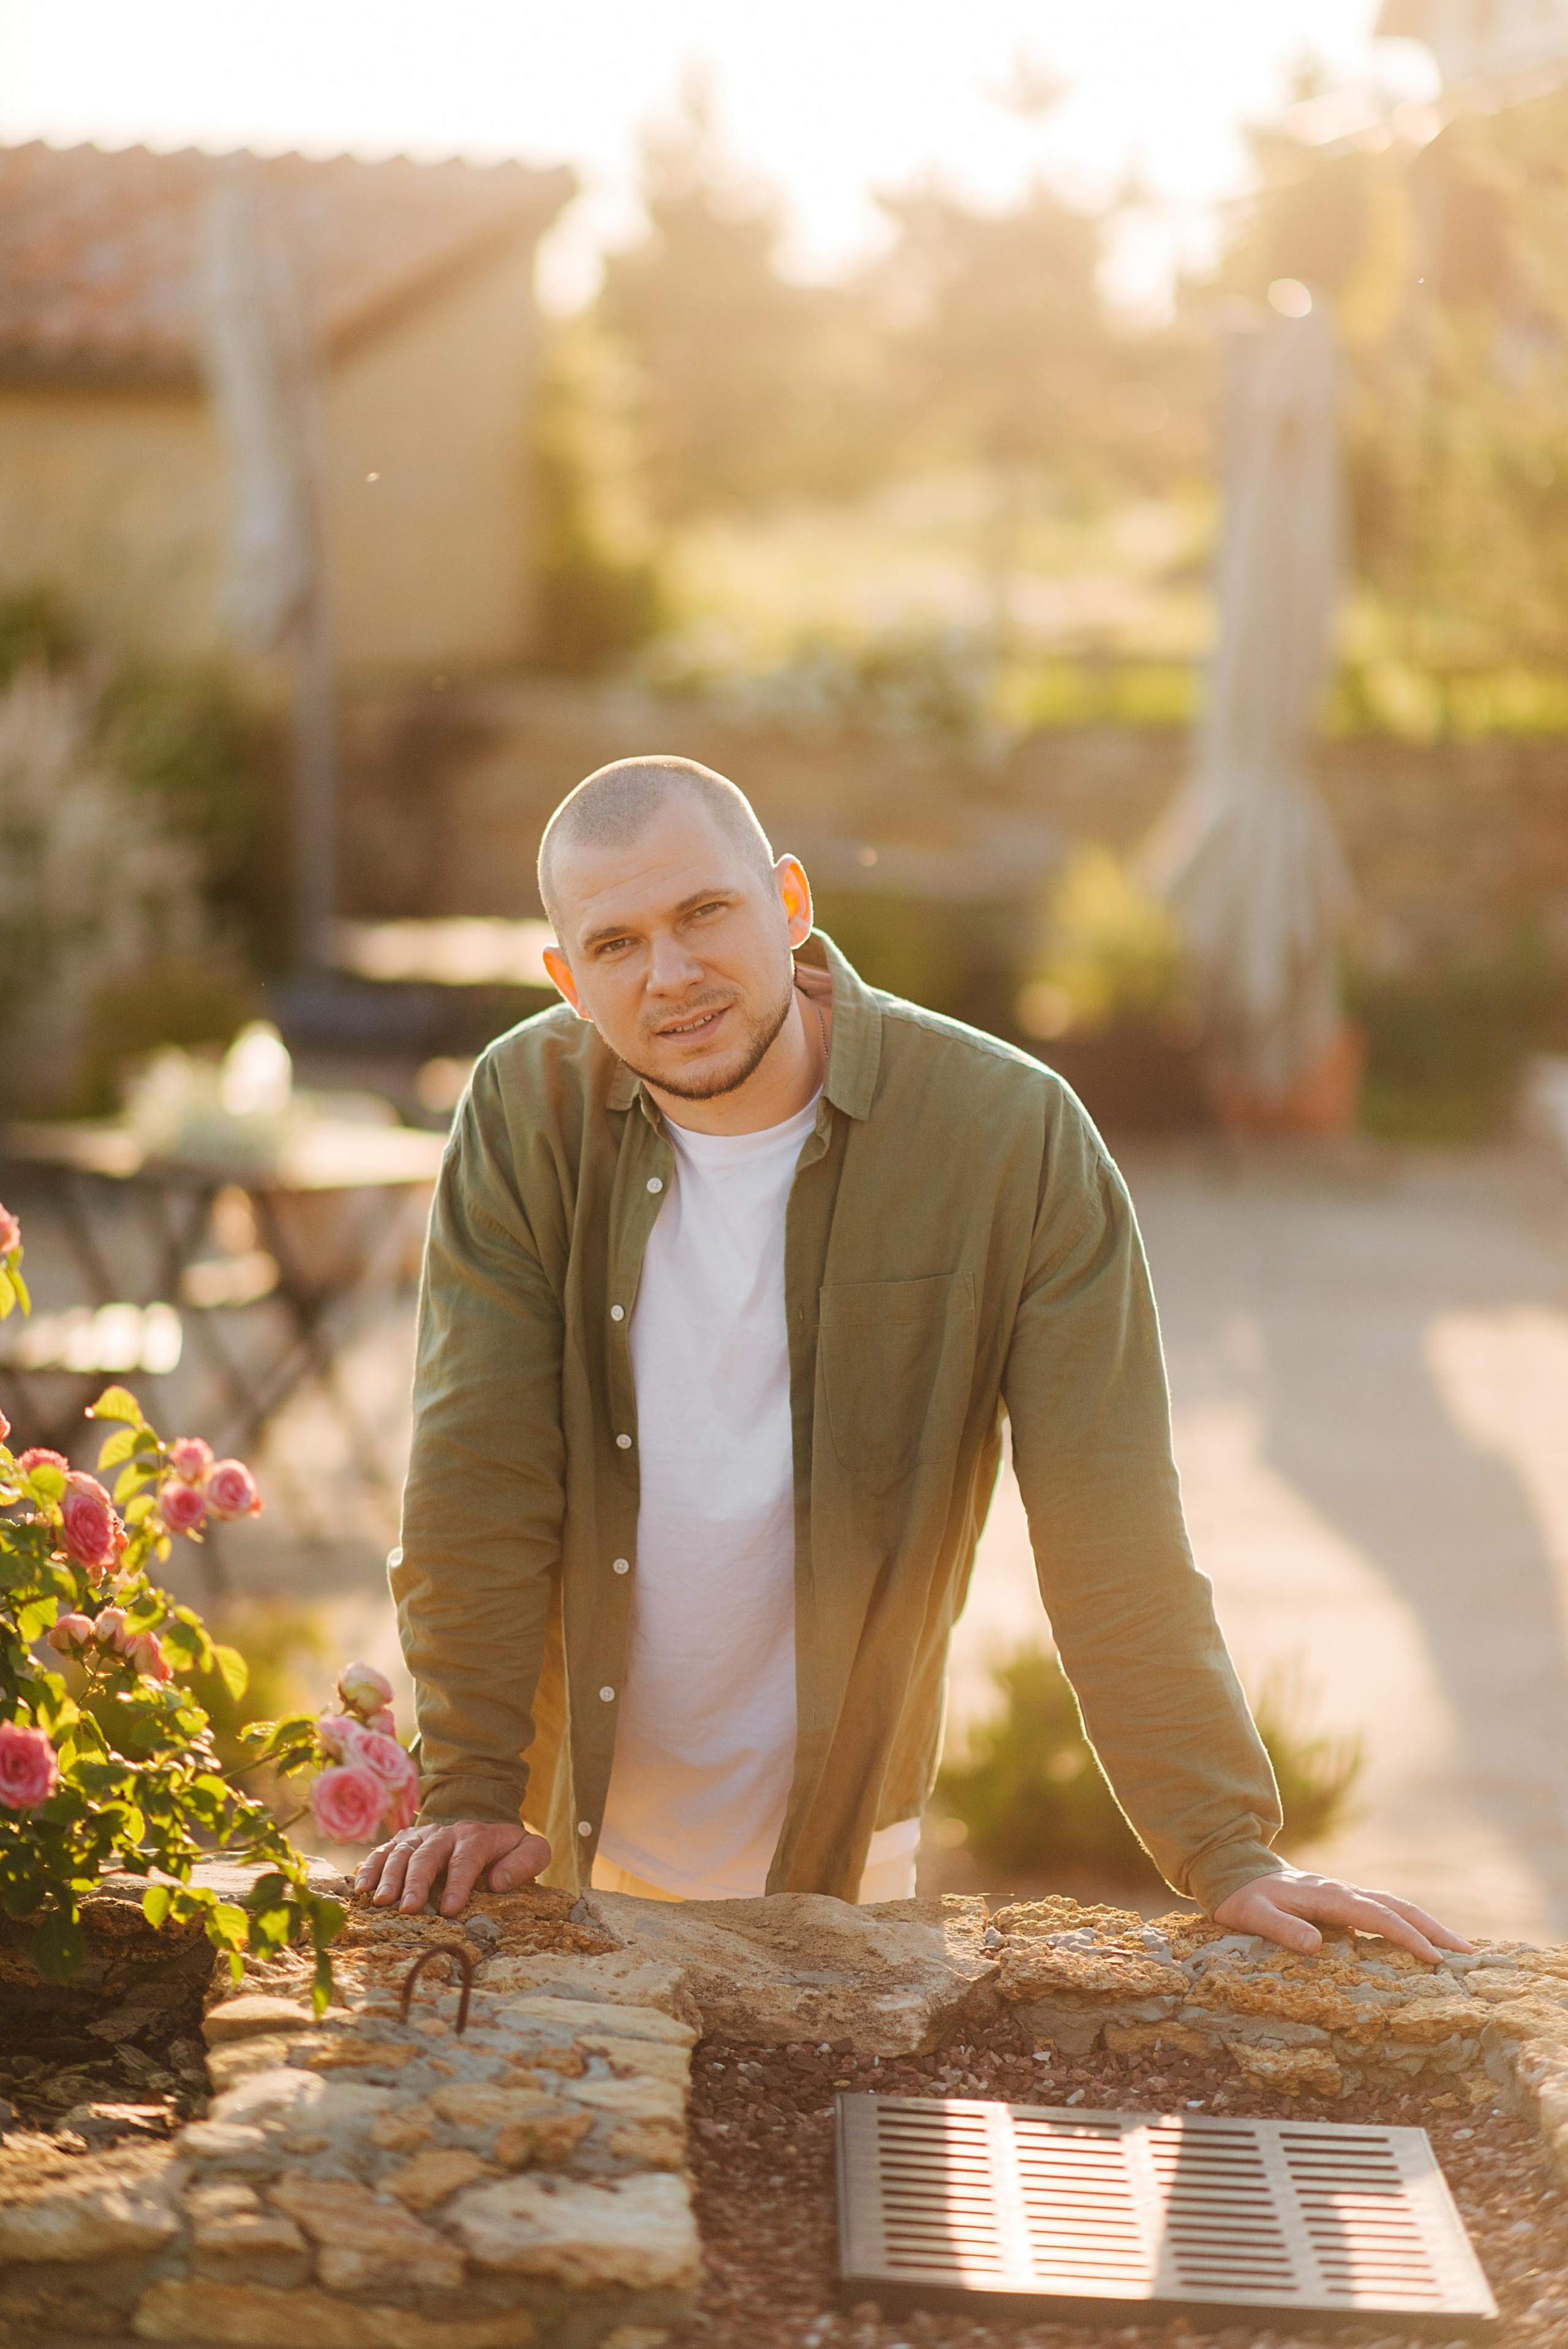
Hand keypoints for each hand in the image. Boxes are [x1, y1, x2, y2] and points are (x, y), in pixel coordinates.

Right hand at [355, 1819, 550, 1916]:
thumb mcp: (531, 1851)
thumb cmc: (508, 1850)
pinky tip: (360, 1888)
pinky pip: (384, 1851)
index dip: (458, 1883)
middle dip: (416, 1881)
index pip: (466, 1857)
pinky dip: (371, 1867)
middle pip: (428, 1854)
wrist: (484, 1826)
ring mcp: (422, 1835)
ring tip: (380, 1901)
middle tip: (407, 1909)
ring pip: (402, 1851)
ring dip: (389, 1876)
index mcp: (478, 1837)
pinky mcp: (405, 1841)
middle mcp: (446, 1833)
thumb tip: (498, 1882)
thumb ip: (525, 1863)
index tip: (450, 1910)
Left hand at [1213, 1866, 1471, 1963]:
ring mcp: (1345, 1894)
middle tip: (1467, 1953)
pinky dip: (1410, 1922)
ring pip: (1395, 1905)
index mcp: (1327, 1895)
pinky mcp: (1344, 1901)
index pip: (1376, 1916)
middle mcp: (1342, 1891)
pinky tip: (1424, 1941)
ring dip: (1427, 1924)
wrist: (1235, 1871)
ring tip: (1459, 1948)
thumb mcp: (1251, 1915)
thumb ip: (1281, 1928)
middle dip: (1433, 1929)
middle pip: (1397, 1906)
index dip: (1406, 1936)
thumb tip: (1315, 1946)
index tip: (1433, 1958)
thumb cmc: (1243, 1899)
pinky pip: (1384, 1910)